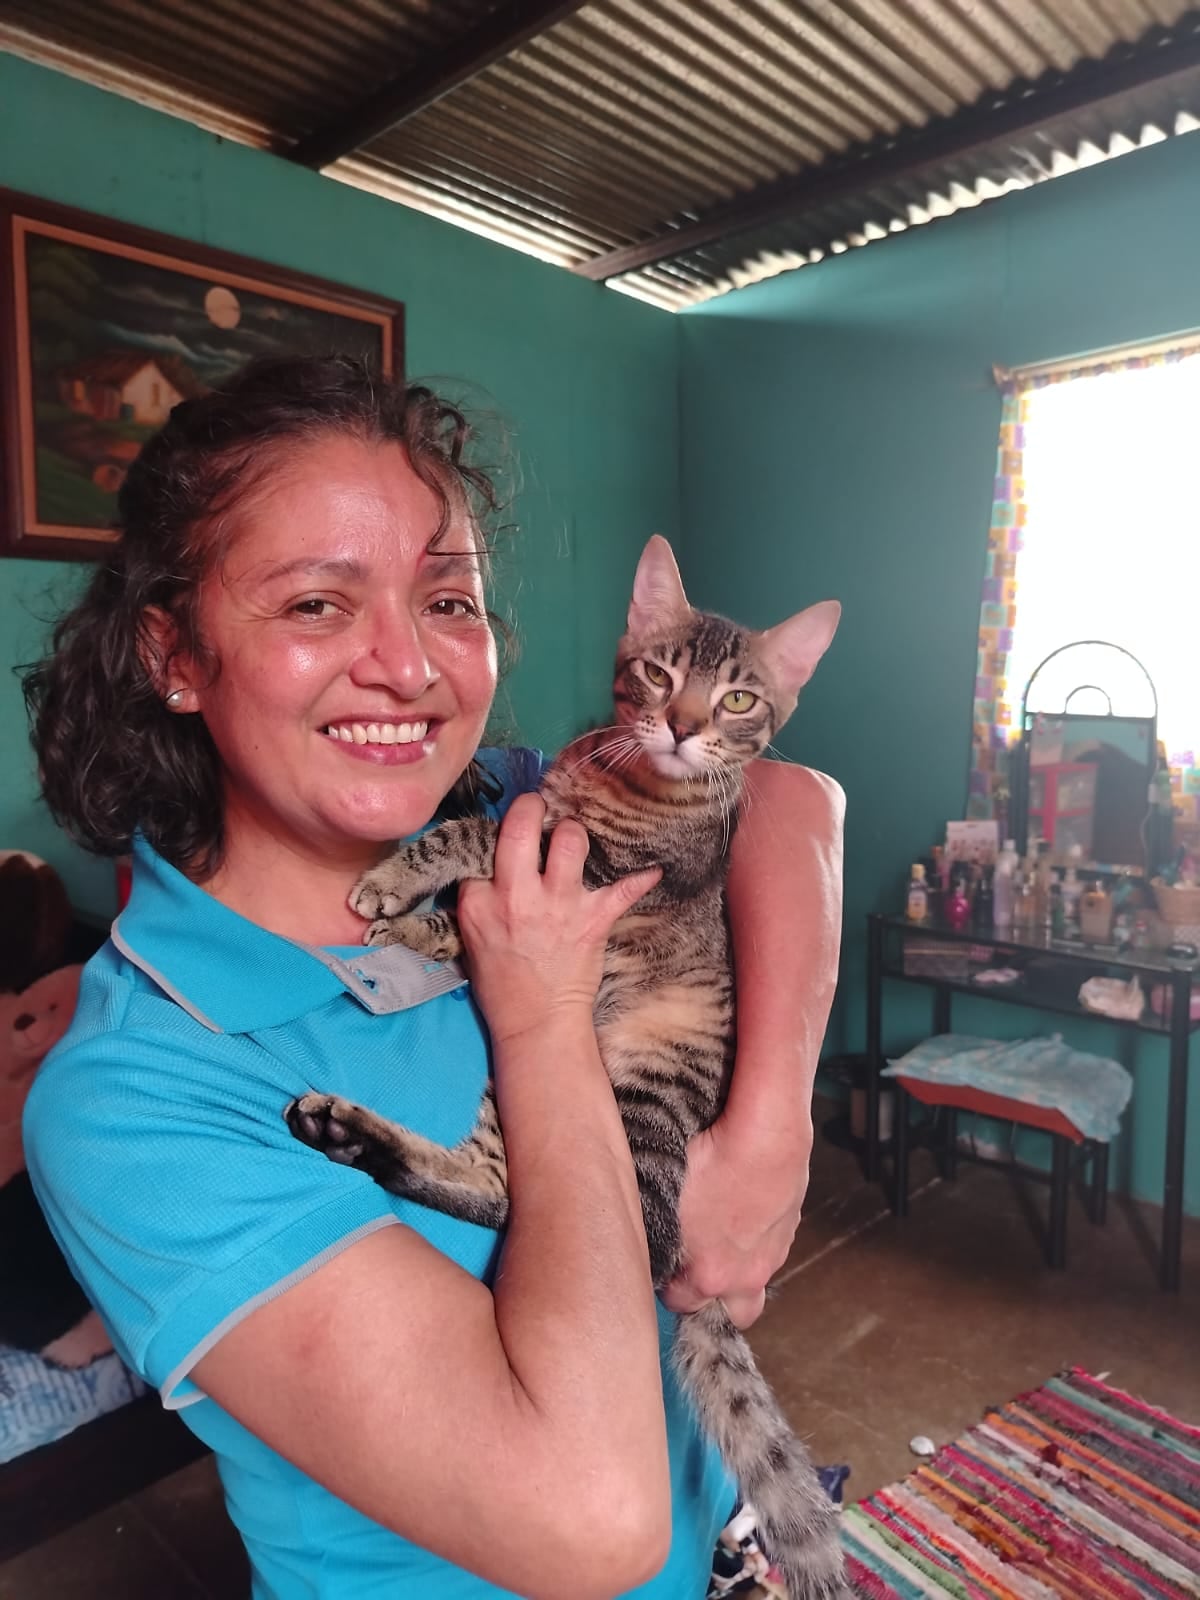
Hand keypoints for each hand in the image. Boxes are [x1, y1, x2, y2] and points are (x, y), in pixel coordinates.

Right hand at [457, 793, 659, 1049]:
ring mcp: (558, 907)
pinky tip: (652, 871)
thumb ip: (480, 897)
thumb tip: (494, 862)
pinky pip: (624, 889)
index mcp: (480, 902)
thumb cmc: (502, 983)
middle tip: (539, 806)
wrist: (536, 1023)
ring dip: (575, 833)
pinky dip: (640, 879)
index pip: (484, 846)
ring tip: (574, 838)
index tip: (507, 833)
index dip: (496, 836)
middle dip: (532, 807)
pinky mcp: (593, 921)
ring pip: (571, 842)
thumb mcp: (472, 936)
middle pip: (521, 828)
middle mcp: (517, 897)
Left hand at [659, 1106, 812, 1328]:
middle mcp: (746, 1275)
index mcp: (710, 1274)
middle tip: (695, 1265)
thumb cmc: (713, 1160)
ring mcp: (773, 1253)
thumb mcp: (664, 1196)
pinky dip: (758, 1241)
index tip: (663, 1265)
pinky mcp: (790, 1229)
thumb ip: (655, 1232)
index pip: (680, 1304)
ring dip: (739, 1269)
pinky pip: (772, 1250)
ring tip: (721, 1234)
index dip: (669, 1283)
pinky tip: (743, 1212)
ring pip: (755, 1281)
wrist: (766, 1135)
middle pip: (732, 1314)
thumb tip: (637, 1238)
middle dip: (714, 1298)